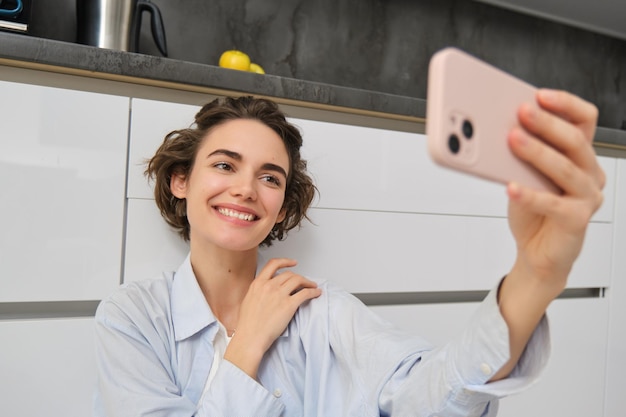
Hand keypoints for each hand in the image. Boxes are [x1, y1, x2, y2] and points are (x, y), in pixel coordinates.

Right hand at [224, 258, 321, 378]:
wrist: (250, 337)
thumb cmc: (247, 324)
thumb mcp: (248, 300)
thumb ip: (258, 291)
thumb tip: (265, 289)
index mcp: (258, 284)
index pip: (273, 264)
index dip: (285, 262)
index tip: (292, 263)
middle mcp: (269, 286)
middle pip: (289, 274)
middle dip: (299, 277)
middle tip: (304, 281)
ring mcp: (279, 294)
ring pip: (298, 280)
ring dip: (308, 282)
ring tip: (313, 286)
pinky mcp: (289, 305)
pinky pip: (305, 293)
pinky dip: (313, 292)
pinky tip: (316, 293)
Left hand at [491, 90, 604, 380]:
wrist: (538, 253)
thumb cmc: (533, 211)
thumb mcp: (522, 175)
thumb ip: (518, 154)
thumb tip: (495, 129)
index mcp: (580, 156)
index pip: (584, 120)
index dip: (565, 104)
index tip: (539, 95)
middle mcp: (589, 174)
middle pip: (575, 140)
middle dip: (546, 123)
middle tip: (520, 112)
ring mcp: (587, 197)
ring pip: (565, 168)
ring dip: (537, 152)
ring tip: (512, 140)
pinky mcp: (576, 220)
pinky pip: (553, 204)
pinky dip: (530, 194)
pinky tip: (511, 187)